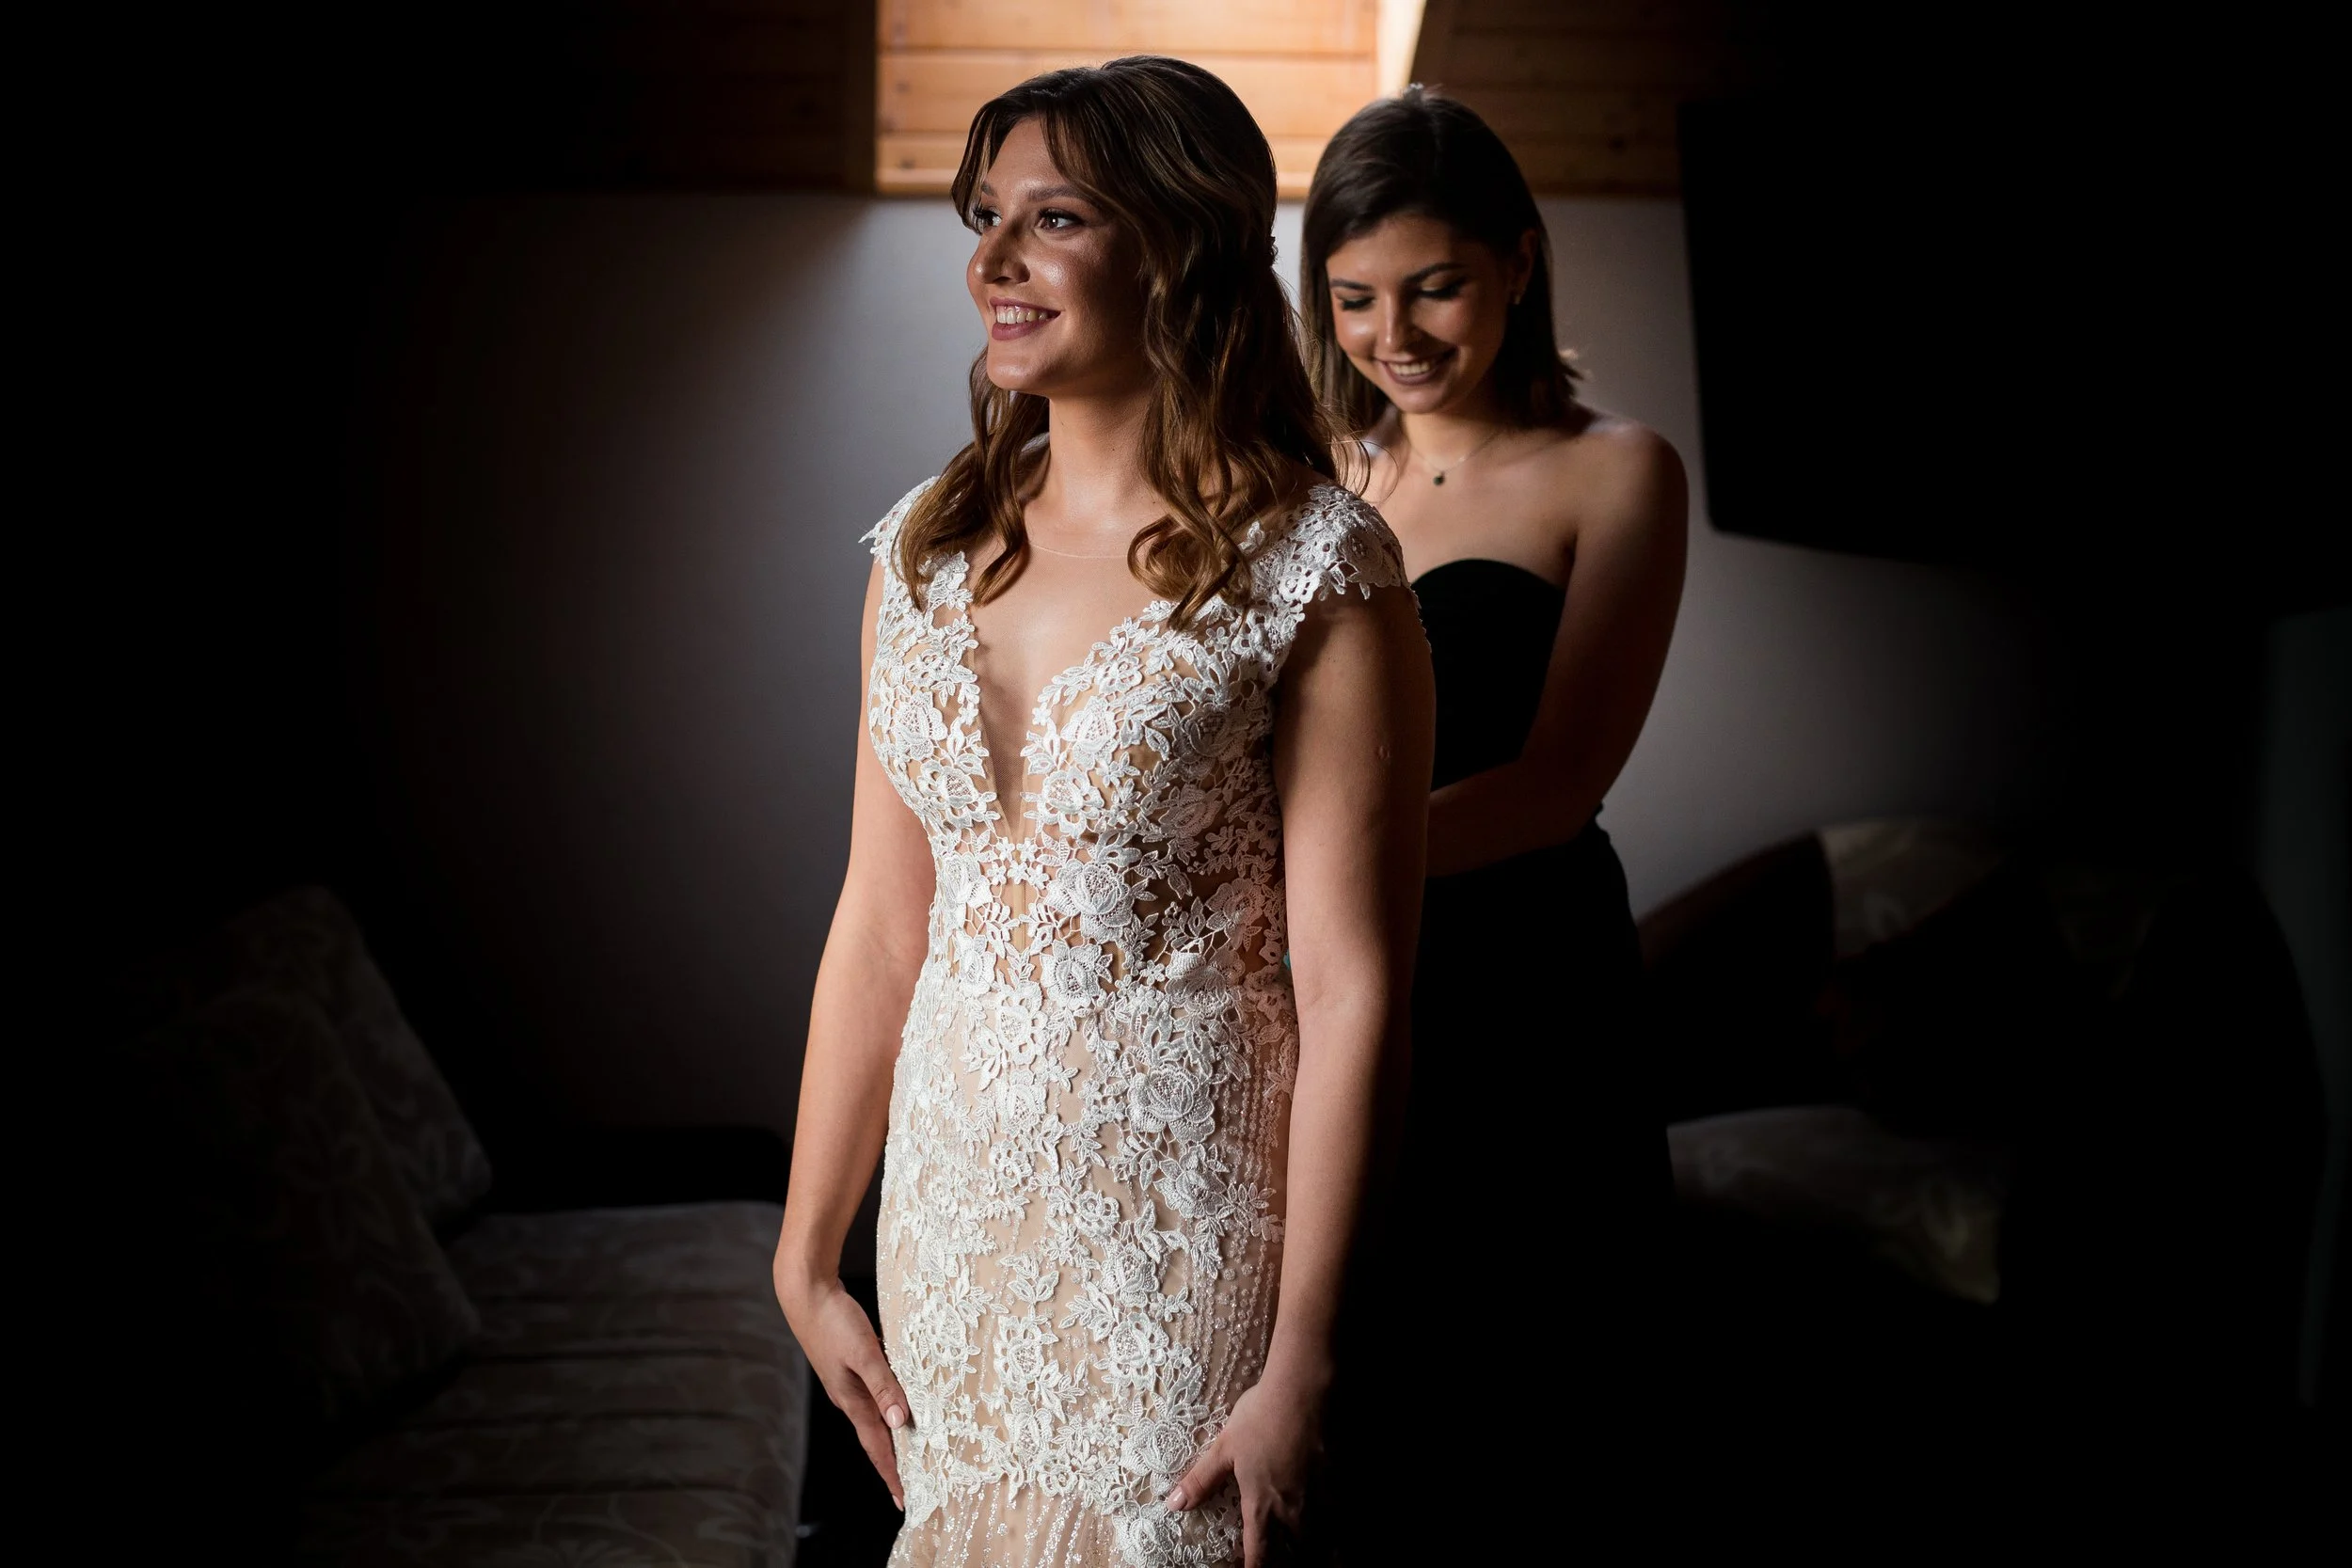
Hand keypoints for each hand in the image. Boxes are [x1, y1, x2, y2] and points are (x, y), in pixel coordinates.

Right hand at [780, 1275, 909, 1509]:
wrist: (805, 1292)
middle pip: (876, 1437)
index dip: (892, 1472)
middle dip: (893, 1462)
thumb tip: (900, 1423)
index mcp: (851, 1399)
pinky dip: (887, 1407)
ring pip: (874, 1416)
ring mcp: (846, 1381)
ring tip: (909, 1451)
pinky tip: (896, 1405)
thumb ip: (883, 1385)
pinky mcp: (847, 1364)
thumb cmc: (833, 1320)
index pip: (877, 1445)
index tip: (905, 1498)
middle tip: (912, 1484)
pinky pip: (873, 1395)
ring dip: (891, 1436)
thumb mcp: (863, 1352)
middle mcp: (848, 1396)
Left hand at [1165, 1366, 1324, 1567]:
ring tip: (1318, 1553)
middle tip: (1284, 1559)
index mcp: (1263, 1505)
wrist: (1305, 1388)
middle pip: (1298, 1553)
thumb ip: (1201, 1480)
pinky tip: (1337, 1521)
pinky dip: (1338, 1521)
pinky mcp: (1341, 1479)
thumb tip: (1173, 1505)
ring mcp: (1321, 1496)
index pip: (1259, 1554)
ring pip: (1324, 1539)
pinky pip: (1342, 1512)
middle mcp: (1295, 1510)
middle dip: (1290, 1561)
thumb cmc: (1261, 1415)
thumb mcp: (1224, 1447)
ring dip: (1318, 1549)